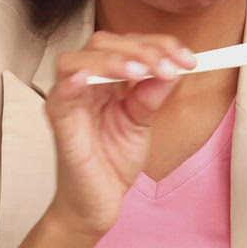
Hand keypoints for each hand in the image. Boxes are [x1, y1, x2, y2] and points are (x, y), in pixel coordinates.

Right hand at [43, 32, 199, 236]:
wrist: (98, 203)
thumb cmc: (113, 162)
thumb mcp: (142, 123)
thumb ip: (152, 94)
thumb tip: (172, 67)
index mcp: (105, 80)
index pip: (125, 46)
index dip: (157, 45)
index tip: (187, 58)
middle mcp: (84, 85)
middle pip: (101, 44)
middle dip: (139, 50)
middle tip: (168, 66)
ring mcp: (68, 101)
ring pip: (75, 61)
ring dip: (110, 61)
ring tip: (139, 73)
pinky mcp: (59, 123)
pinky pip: (59, 95)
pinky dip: (72, 82)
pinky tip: (90, 79)